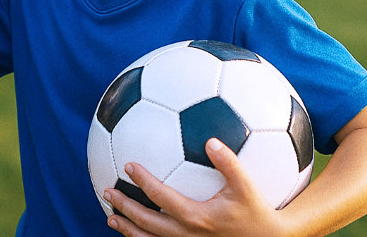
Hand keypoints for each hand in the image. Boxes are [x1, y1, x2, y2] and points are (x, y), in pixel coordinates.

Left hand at [105, 139, 287, 236]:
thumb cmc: (258, 211)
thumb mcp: (247, 186)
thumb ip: (229, 163)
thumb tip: (211, 140)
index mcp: (197, 217)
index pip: (161, 197)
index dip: (143, 181)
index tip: (129, 165)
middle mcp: (188, 234)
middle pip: (147, 222)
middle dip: (125, 207)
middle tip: (108, 191)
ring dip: (128, 229)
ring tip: (111, 217)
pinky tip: (133, 231)